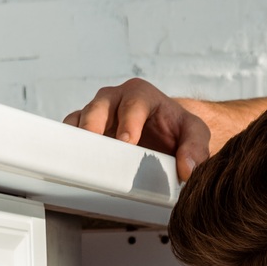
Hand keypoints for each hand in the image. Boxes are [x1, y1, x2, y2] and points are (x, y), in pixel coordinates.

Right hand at [63, 80, 211, 180]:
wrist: (167, 135)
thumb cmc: (178, 130)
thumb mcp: (196, 135)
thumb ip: (196, 149)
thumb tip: (187, 170)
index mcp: (141, 95)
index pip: (132, 103)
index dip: (128, 121)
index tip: (127, 141)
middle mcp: (115, 100)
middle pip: (99, 106)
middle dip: (96, 124)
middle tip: (96, 145)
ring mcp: (99, 114)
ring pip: (81, 117)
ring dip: (79, 135)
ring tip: (80, 155)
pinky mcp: (88, 129)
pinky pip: (72, 131)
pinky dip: (70, 142)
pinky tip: (73, 158)